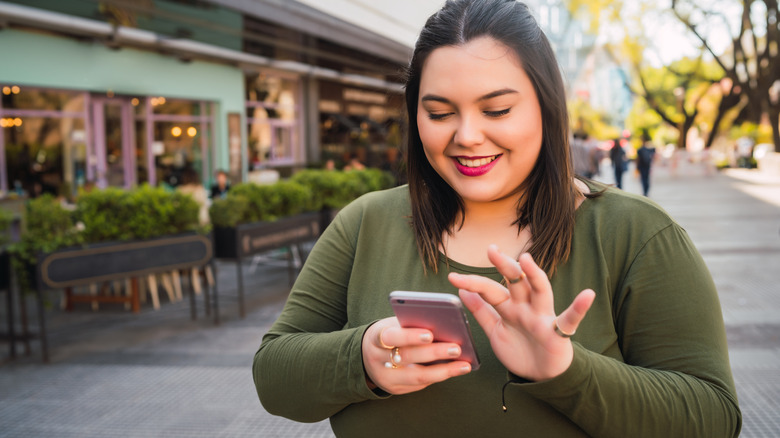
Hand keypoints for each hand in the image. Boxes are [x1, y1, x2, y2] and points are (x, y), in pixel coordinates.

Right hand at [362, 318, 471, 394]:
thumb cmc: (389, 334)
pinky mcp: (396, 389)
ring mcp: (386, 378)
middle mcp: (378, 360)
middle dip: (434, 353)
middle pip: (407, 358)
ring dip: (443, 370)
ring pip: (416, 377)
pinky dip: (440, 376)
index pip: (391, 337)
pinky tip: (456, 370)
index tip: (430, 334)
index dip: (410, 336)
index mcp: (376, 338)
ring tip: (463, 365)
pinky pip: (421, 384)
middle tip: (456, 348)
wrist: (367, 356)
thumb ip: (410, 324)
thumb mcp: (392, 325)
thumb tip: (444, 323)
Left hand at [448, 245, 594, 381]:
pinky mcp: (560, 333)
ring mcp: (543, 317)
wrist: (541, 377)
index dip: (472, 283)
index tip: (452, 277)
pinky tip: (588, 295)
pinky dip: (580, 307)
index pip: (490, 290)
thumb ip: (481, 311)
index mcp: (509, 307)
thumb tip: (462, 292)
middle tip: (491, 250)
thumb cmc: (519, 350)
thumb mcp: (495, 330)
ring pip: (540, 291)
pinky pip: (571, 319)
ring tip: (527, 260)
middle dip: (504, 266)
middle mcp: (526, 307)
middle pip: (515, 282)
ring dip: (534, 275)